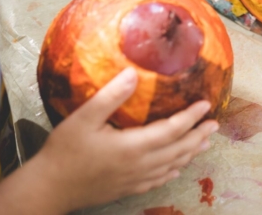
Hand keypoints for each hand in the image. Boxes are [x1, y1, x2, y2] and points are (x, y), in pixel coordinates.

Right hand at [31, 68, 218, 211]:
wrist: (47, 189)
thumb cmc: (64, 151)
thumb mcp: (84, 117)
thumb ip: (111, 95)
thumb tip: (133, 72)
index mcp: (133, 146)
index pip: (172, 129)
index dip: (191, 116)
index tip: (206, 104)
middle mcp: (140, 165)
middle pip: (179, 149)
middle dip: (198, 135)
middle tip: (214, 123)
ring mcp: (135, 180)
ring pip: (172, 166)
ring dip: (190, 153)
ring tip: (204, 142)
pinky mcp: (127, 189)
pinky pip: (158, 180)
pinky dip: (172, 170)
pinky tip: (176, 168)